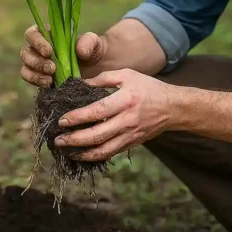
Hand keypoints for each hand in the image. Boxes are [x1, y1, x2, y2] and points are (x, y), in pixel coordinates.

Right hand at [20, 25, 106, 87]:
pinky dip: (37, 83)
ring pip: (25, 68)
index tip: (49, 52)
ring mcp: (38, 65)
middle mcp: (39, 49)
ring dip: (35, 74)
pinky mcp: (40, 79)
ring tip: (50, 80)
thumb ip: (88, 42)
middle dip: (37, 61)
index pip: (33, 33)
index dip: (37, 42)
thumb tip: (79, 51)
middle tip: (52, 68)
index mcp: (48, 35)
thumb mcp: (95, 43)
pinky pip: (31, 81)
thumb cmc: (93, 51)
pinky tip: (50, 85)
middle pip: (25, 52)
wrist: (97, 70)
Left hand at [53, 69, 174, 161]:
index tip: (61, 120)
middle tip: (58, 139)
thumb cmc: (148, 88)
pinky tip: (82, 153)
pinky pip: (110, 153)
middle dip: (74, 139)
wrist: (173, 108)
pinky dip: (94, 156)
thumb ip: (103, 78)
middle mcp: (127, 120)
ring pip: (103, 150)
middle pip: (97, 135)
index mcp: (125, 100)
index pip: (97, 111)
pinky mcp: (131, 144)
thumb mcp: (127, 75)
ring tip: (66, 150)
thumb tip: (80, 84)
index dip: (77, 117)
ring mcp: (130, 135)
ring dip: (82, 153)